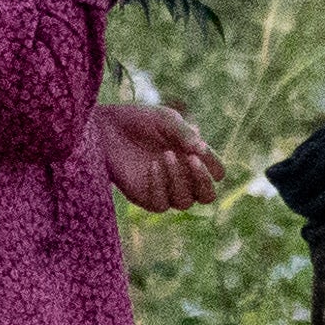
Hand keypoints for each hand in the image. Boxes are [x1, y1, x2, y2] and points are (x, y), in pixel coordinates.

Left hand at [93, 99, 228, 213]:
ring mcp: (164, 190)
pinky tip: (152, 165)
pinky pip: (161, 204)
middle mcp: (183, 178)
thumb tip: (202, 150)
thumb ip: (185, 133)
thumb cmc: (139, 120)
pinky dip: (160, 185)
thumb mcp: (165, 119)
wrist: (106, 127)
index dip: (214, 164)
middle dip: (203, 180)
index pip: (217, 173)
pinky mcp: (145, 197)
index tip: (199, 147)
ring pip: (185, 202)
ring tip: (166, 154)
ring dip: (179, 179)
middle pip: (208, 196)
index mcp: (194, 159)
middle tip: (193, 159)